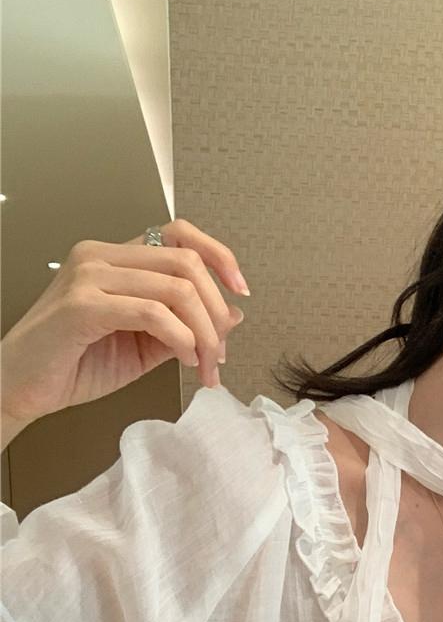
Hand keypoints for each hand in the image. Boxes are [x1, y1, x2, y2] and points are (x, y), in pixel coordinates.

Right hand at [0, 219, 248, 437]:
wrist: (21, 387)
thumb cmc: (72, 364)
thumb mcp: (144, 345)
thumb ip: (183, 325)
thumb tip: (232, 314)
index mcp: (115, 258)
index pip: (179, 235)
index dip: (219, 256)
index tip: (241, 290)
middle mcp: (101, 257)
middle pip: (186, 262)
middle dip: (216, 311)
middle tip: (220, 353)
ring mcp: (90, 276)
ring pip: (176, 288)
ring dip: (203, 333)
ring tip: (205, 365)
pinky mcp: (82, 306)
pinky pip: (152, 313)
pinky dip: (180, 339)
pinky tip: (184, 360)